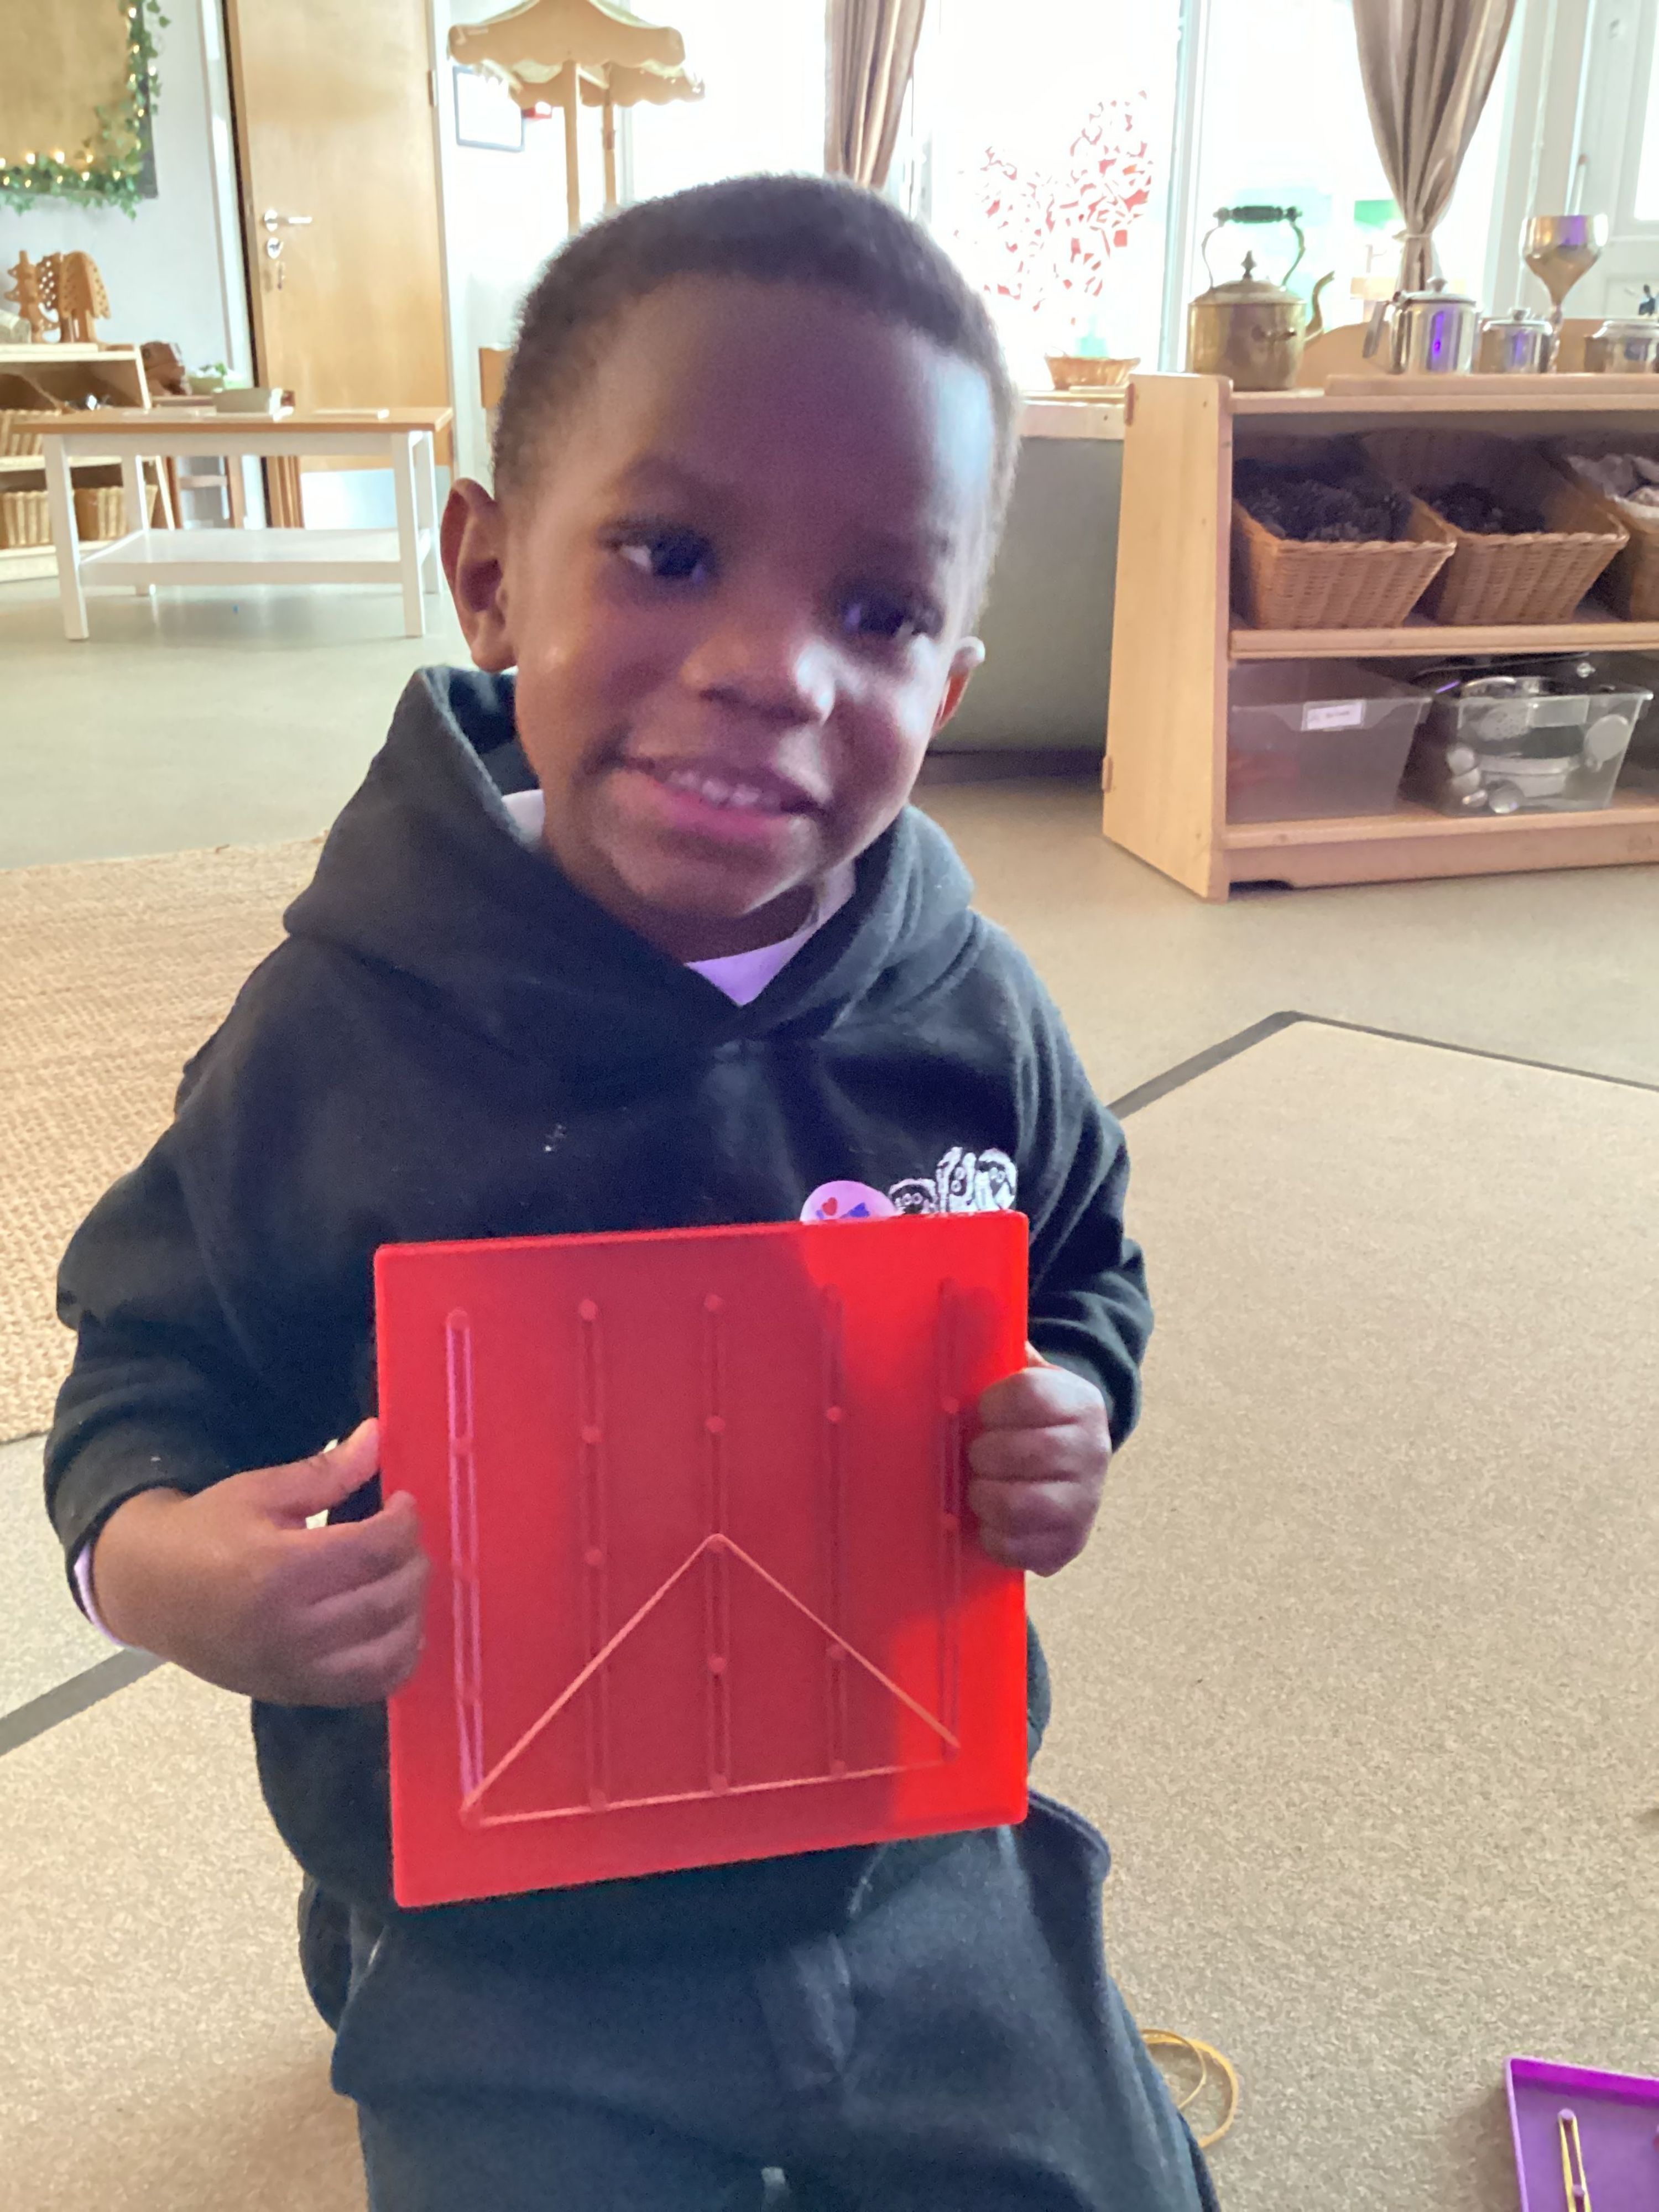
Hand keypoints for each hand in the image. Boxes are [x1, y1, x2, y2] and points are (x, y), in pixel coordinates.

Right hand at [90, 1420, 428, 1706]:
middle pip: (388, 1598)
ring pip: (389, 1649)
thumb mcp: (258, 1491)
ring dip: (414, 1609)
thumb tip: (378, 1436)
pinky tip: (400, 1626)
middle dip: (412, 1561)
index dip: (404, 1522)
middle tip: (405, 1538)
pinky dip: (398, 1659)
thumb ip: (326, 1472)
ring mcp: (294, 1669)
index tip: (403, 1503)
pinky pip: (370, 1688)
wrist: (149, 1593)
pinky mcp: (295, 1693)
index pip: (375, 1549)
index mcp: (279, 1570)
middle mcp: (291, 1628)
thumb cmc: (203, 1534)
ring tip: (403, 1576)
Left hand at [968, 1348, 1111, 1575]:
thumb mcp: (1024, 1376)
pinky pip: (1016, 1548)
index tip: (984, 1410)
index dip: (993, 1404)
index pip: (1027, 1394)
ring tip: (982, 1487)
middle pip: (1017, 1452)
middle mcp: (1093, 1451)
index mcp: (1080, 1402)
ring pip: (1016, 1504)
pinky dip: (992, 1536)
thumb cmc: (1031, 1419)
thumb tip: (971, 1299)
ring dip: (984, 1496)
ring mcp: (1085, 1502)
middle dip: (983, 1454)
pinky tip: (992, 1521)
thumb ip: (1002, 1346)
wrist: (1072, 1468)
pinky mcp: (1069, 1545)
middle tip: (978, 1454)